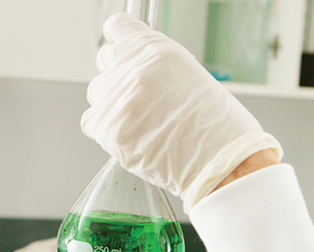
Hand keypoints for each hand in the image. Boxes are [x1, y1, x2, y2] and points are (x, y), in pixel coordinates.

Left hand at [81, 13, 281, 207]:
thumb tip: (140, 70)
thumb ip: (157, 67)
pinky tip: (132, 138)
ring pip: (96, 92)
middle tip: (139, 98)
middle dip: (118, 75)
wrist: (222, 161)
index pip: (117, 28)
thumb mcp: (191, 76)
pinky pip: (92, 123)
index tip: (121, 53)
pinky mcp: (109, 128)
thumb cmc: (218, 125)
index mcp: (158, 50)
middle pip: (105, 60)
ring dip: (112, 104)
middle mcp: (135, 69)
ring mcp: (119, 98)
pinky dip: (106, 131)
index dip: (120, 43)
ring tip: (140, 123)